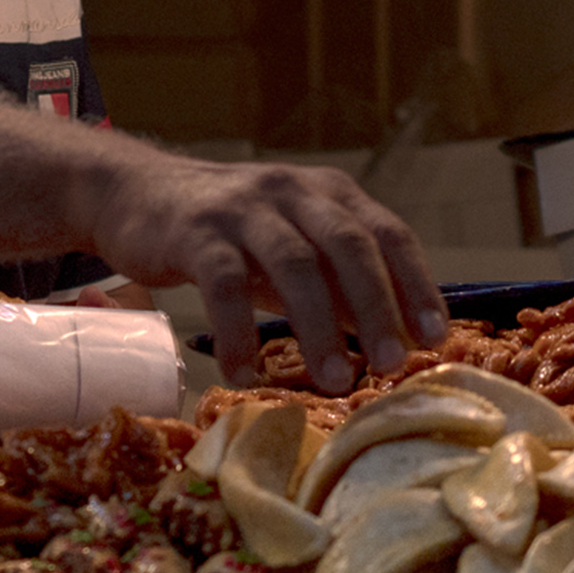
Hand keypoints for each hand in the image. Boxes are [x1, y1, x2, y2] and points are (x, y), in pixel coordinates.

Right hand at [80, 155, 447, 394]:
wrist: (138, 194)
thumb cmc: (231, 234)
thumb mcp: (293, 248)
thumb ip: (339, 284)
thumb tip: (397, 341)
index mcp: (329, 194)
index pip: (387, 234)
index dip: (415, 285)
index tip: (434, 338)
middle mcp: (293, 192)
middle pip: (348, 246)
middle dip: (376, 307)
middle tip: (390, 365)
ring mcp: (243, 209)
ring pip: (294, 265)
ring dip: (319, 326)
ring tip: (335, 380)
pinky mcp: (195, 232)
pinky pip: (223, 285)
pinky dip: (239, 334)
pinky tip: (245, 375)